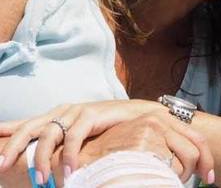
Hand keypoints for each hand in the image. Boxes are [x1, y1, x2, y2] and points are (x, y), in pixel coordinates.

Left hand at [0, 100, 158, 178]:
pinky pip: (74, 137)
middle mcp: (62, 111)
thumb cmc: (106, 128)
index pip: (26, 123)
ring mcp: (76, 111)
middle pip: (30, 126)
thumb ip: (60, 145)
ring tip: (41, 180)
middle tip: (2, 166)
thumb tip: (44, 165)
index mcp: (56, 116)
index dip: (7, 130)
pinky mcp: (91, 114)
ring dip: (42, 158)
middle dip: (14, 146)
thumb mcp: (77, 138)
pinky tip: (68, 171)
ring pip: (49, 134)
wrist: (136, 115)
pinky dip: (69, 155)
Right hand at [79, 112, 213, 184]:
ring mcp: (151, 132)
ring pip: (179, 165)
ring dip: (173, 179)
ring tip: (155, 180)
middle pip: (193, 153)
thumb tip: (188, 162)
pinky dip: (161, 181)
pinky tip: (145, 180)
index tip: (209, 177)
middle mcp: (159, 121)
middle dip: (189, 173)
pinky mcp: (142, 144)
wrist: (85, 155)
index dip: (207, 160)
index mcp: (162, 118)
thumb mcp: (143, 140)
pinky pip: (164, 172)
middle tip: (176, 183)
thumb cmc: (114, 153)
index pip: (197, 138)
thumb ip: (164, 145)